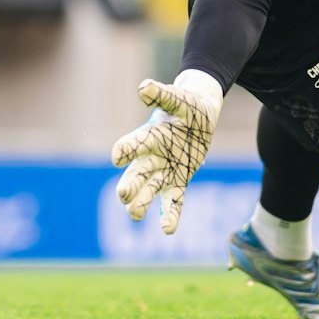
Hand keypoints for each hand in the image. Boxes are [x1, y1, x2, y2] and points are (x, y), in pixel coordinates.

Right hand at [111, 70, 222, 234]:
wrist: (200, 115)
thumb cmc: (186, 104)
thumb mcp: (177, 98)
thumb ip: (162, 94)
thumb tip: (143, 88)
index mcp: (148, 136)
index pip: (131, 145)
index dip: (125, 149)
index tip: (117, 156)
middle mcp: (151, 157)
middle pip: (136, 174)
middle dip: (130, 184)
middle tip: (124, 194)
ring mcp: (164, 171)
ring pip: (150, 191)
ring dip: (142, 203)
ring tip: (136, 215)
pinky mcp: (178, 181)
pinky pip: (173, 201)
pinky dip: (170, 215)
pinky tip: (168, 230)